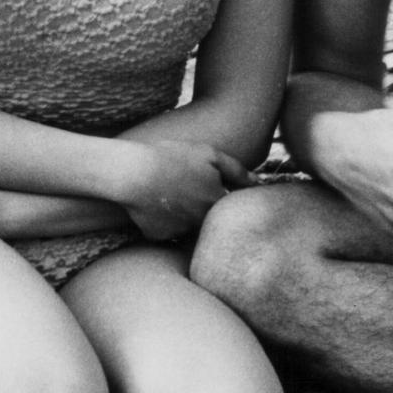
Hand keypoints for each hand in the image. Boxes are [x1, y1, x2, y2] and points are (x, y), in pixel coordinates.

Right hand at [114, 139, 250, 239]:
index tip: (204, 184)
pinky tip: (153, 205)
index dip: (218, 194)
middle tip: (185, 189)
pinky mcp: (159, 237)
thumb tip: (259, 183)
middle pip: (209, 219)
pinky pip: (165, 232)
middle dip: (201, 207)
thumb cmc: (171, 158)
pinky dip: (162, 222)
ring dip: (183, 216)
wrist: (133, 173)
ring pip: (188, 227)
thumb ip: (236, 170)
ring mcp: (180, 232)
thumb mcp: (208, 155)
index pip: (229, 207)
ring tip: (168, 194)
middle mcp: (202, 222)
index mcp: (216, 202)